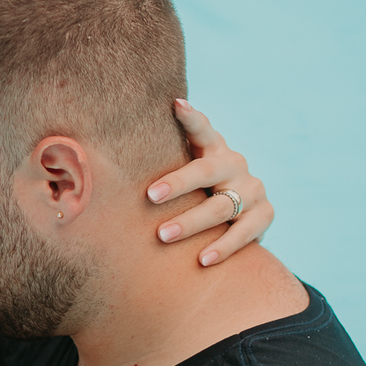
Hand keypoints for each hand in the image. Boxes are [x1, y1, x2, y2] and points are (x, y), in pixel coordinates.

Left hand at [147, 99, 272, 265]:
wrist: (242, 215)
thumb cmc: (198, 190)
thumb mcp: (186, 168)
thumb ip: (163, 156)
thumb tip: (100, 146)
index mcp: (215, 149)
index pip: (203, 129)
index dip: (191, 118)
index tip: (176, 105)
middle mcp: (235, 165)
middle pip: (205, 172)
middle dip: (177, 184)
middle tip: (149, 196)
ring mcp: (252, 190)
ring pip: (221, 207)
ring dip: (191, 222)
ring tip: (162, 235)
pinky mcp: (264, 215)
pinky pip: (244, 233)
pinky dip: (223, 247)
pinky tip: (202, 259)